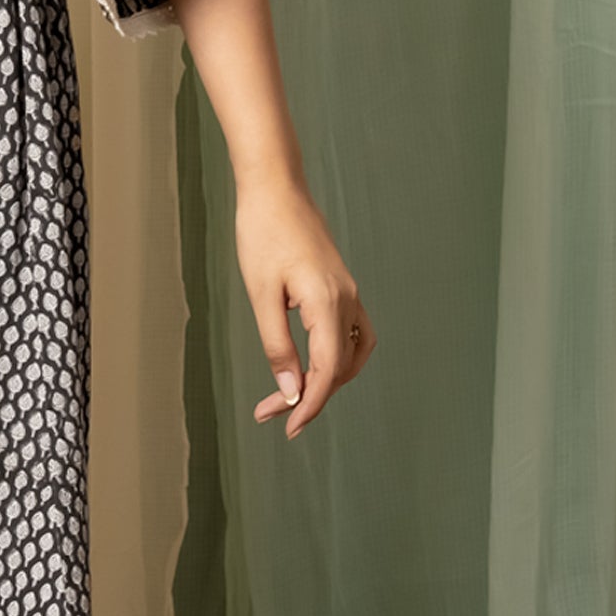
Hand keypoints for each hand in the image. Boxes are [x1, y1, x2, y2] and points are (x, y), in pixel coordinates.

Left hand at [232, 179, 374, 439]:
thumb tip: (291, 392)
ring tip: (292, 397)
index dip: (309, 406)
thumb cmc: (263, 234)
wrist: (276, 187)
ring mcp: (349, 293)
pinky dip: (338, 357)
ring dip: (326, 380)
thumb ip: (278, 346)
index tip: (287, 427)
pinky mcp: (342, 286)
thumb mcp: (261, 295)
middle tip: (269, 413)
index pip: (327, 372)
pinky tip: (315, 364)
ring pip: (351, 354)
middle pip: (339, 368)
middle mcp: (347, 300)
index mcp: (328, 303)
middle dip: (308, 396)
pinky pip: (353, 334)